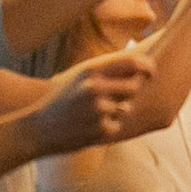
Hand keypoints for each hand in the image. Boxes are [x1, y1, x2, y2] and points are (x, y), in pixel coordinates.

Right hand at [31, 51, 155, 151]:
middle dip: (129, 93)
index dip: (148, 66)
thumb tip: (139, 65)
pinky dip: (107, 127)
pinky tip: (88, 126)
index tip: (151, 72)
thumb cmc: (64, 101)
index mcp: (90, 72)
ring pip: (126, 108)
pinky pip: (117, 125)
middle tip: (116, 98)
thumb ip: (106, 71)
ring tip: (93, 113)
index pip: (132, 63)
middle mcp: (95, 88)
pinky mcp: (100, 129)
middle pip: (134, 87)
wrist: (39, 129)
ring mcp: (98, 109)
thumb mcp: (79, 78)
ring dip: (116, 112)